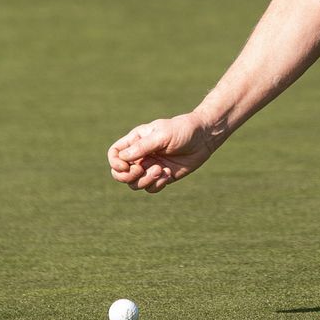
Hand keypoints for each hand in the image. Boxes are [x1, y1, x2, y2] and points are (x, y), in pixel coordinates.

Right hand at [107, 113, 221, 192]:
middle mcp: (141, 155)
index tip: (126, 165)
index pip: (115, 153)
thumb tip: (122, 158)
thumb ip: (143, 146)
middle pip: (120, 173)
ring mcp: (150, 167)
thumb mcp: (162, 135)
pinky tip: (168, 174)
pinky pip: (151, 189)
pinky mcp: (162, 177)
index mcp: (136, 141)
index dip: (115, 163)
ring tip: (161, 171)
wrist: (204, 138)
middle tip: (142, 170)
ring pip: (135, 184)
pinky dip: (157, 185)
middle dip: (128, 176)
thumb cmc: (182, 130)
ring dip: (145, 181)